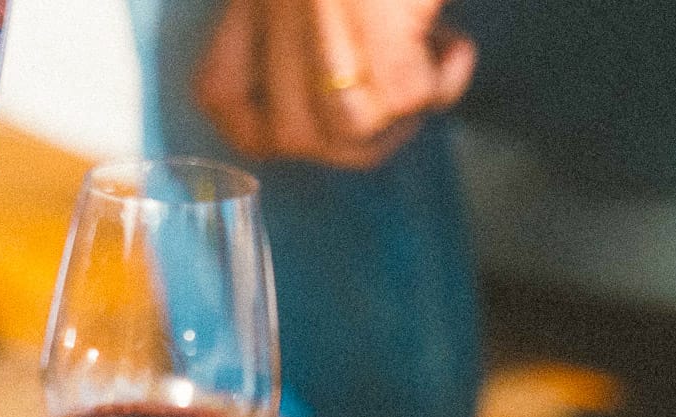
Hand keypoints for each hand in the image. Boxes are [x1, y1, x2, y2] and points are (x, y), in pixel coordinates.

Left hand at [193, 0, 475, 169]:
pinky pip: (406, 94)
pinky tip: (457, 46)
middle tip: (397, 112)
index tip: (314, 121)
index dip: (260, 130)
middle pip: (289, 131)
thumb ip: (303, 25)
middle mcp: (277, 0)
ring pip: (345, 126)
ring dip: (396, 119)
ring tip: (429, 72)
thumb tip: (339, 104)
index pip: (219, 95)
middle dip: (352, 143)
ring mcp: (324, 5)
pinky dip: (442, 84)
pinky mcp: (379, 13)